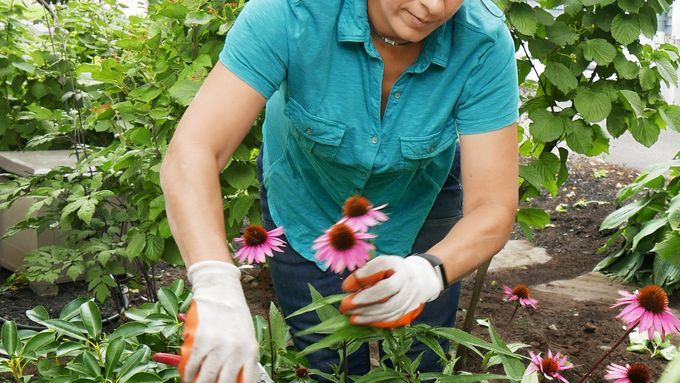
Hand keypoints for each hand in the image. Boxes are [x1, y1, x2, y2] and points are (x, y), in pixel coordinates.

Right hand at [180, 261, 258, 382]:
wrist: (220, 290)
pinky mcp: (200, 340)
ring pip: (205, 379)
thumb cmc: (234, 315)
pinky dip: (188, 374)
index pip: (246, 382)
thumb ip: (242, 359)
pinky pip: (191, 366)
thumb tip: (236, 379)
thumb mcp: (246, 337)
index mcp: (250, 351)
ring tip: (196, 382)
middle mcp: (236, 350)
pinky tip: (188, 376)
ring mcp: (217, 346)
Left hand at [339, 255, 443, 327]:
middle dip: (364, 301)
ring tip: (351, 317)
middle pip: (387, 293)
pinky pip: (393, 319)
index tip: (346, 287)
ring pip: (390, 309)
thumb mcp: (381, 264)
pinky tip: (363, 321)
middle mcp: (407, 281)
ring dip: (368, 315)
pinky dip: (376, 321)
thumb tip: (347, 288)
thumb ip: (365, 273)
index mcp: (398, 266)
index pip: (382, 272)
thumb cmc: (393, 271)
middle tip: (345, 305)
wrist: (420, 279)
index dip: (364, 280)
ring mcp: (410, 297)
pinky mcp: (410, 310)